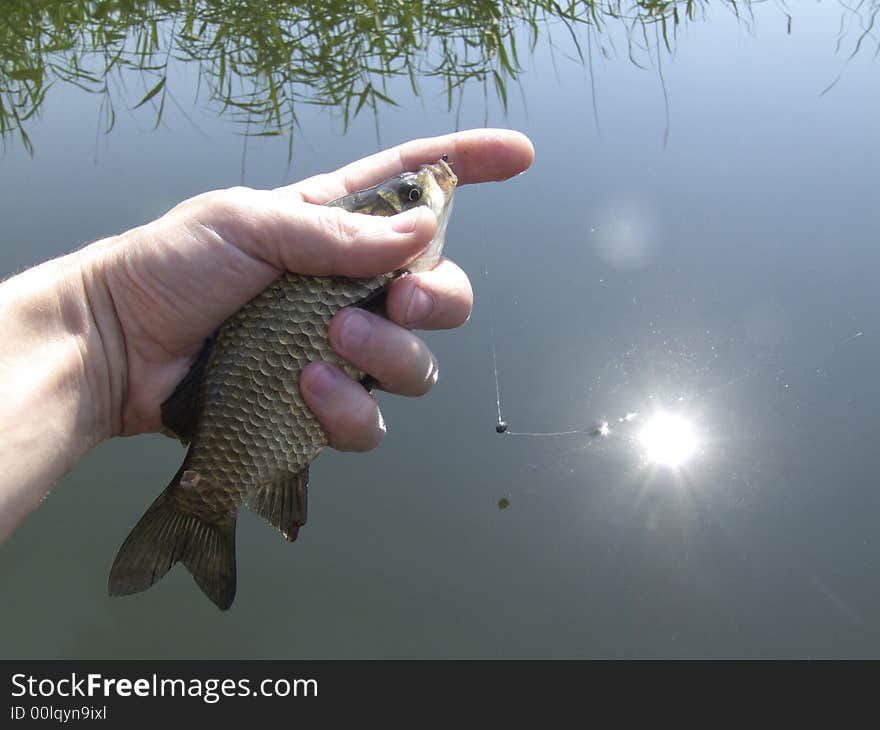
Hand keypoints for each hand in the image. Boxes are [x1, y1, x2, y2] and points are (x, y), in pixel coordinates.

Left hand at [81, 129, 534, 448]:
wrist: (120, 347)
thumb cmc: (172, 267)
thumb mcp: (247, 224)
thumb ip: (337, 232)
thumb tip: (427, 229)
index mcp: (334, 228)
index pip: (415, 188)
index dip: (469, 168)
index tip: (519, 157)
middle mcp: (350, 291)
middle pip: (442, 293)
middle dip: (441, 299)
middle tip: (400, 301)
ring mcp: (339, 353)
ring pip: (417, 366)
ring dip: (388, 355)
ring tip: (330, 345)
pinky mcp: (318, 407)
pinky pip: (369, 421)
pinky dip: (348, 409)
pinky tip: (306, 388)